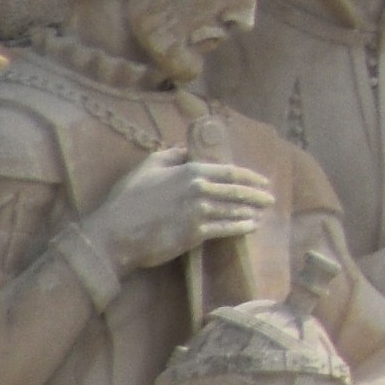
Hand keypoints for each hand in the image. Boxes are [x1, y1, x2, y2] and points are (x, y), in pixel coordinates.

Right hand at [87, 148, 274, 274]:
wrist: (113, 234)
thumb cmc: (127, 199)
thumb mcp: (147, 167)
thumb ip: (171, 155)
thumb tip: (189, 150)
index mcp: (190, 170)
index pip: (230, 171)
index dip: (250, 176)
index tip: (263, 181)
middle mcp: (200, 189)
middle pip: (237, 191)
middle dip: (257, 195)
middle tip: (270, 199)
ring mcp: (199, 212)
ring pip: (234, 210)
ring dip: (251, 211)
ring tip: (262, 213)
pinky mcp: (195, 233)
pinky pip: (225, 228)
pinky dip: (241, 227)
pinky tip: (250, 227)